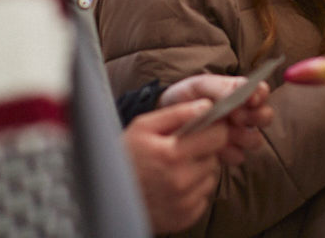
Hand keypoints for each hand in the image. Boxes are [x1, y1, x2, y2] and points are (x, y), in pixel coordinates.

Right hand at [121, 100, 227, 232]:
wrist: (106, 197)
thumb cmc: (124, 157)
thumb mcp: (143, 126)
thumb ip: (177, 113)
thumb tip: (206, 106)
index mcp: (172, 155)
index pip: (218, 137)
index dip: (213, 129)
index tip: (203, 129)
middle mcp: (181, 181)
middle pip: (215, 157)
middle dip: (202, 151)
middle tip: (180, 151)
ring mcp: (183, 202)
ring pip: (210, 178)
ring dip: (198, 172)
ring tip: (173, 169)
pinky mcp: (184, 218)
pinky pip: (202, 198)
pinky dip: (193, 191)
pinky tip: (173, 186)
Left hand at [159, 73, 274, 164]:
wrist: (165, 122)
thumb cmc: (187, 98)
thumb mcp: (200, 86)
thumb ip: (221, 87)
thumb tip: (240, 93)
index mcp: (240, 93)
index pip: (262, 91)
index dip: (260, 94)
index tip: (249, 99)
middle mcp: (245, 114)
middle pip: (266, 116)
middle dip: (255, 117)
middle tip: (236, 117)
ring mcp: (238, 135)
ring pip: (255, 139)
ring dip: (242, 136)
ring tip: (224, 134)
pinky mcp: (229, 154)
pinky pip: (238, 156)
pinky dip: (228, 152)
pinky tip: (214, 148)